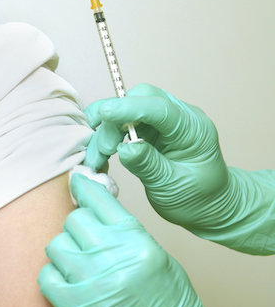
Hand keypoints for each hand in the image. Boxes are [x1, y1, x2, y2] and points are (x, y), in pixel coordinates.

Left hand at [38, 174, 209, 306]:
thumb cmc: (168, 302)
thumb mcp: (157, 256)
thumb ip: (125, 230)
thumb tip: (95, 205)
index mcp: (136, 241)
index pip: (99, 200)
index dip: (85, 188)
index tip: (77, 181)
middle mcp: (111, 257)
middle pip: (75, 220)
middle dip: (80, 228)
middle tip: (90, 243)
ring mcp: (90, 281)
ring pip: (57, 245)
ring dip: (67, 252)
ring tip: (83, 265)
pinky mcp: (73, 306)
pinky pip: (46, 275)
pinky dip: (55, 277)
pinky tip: (71, 282)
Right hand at [83, 84, 228, 230]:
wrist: (209, 206)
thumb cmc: (198, 199)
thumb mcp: (172, 187)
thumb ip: (149, 166)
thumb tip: (126, 148)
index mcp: (193, 130)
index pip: (159, 108)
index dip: (129, 108)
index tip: (103, 114)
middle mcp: (179, 117)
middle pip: (139, 99)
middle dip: (114, 120)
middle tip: (104, 150)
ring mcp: (164, 121)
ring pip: (126, 109)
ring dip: (107, 130)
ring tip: (97, 158)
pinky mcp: (150, 128)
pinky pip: (124, 122)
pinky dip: (109, 135)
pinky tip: (102, 154)